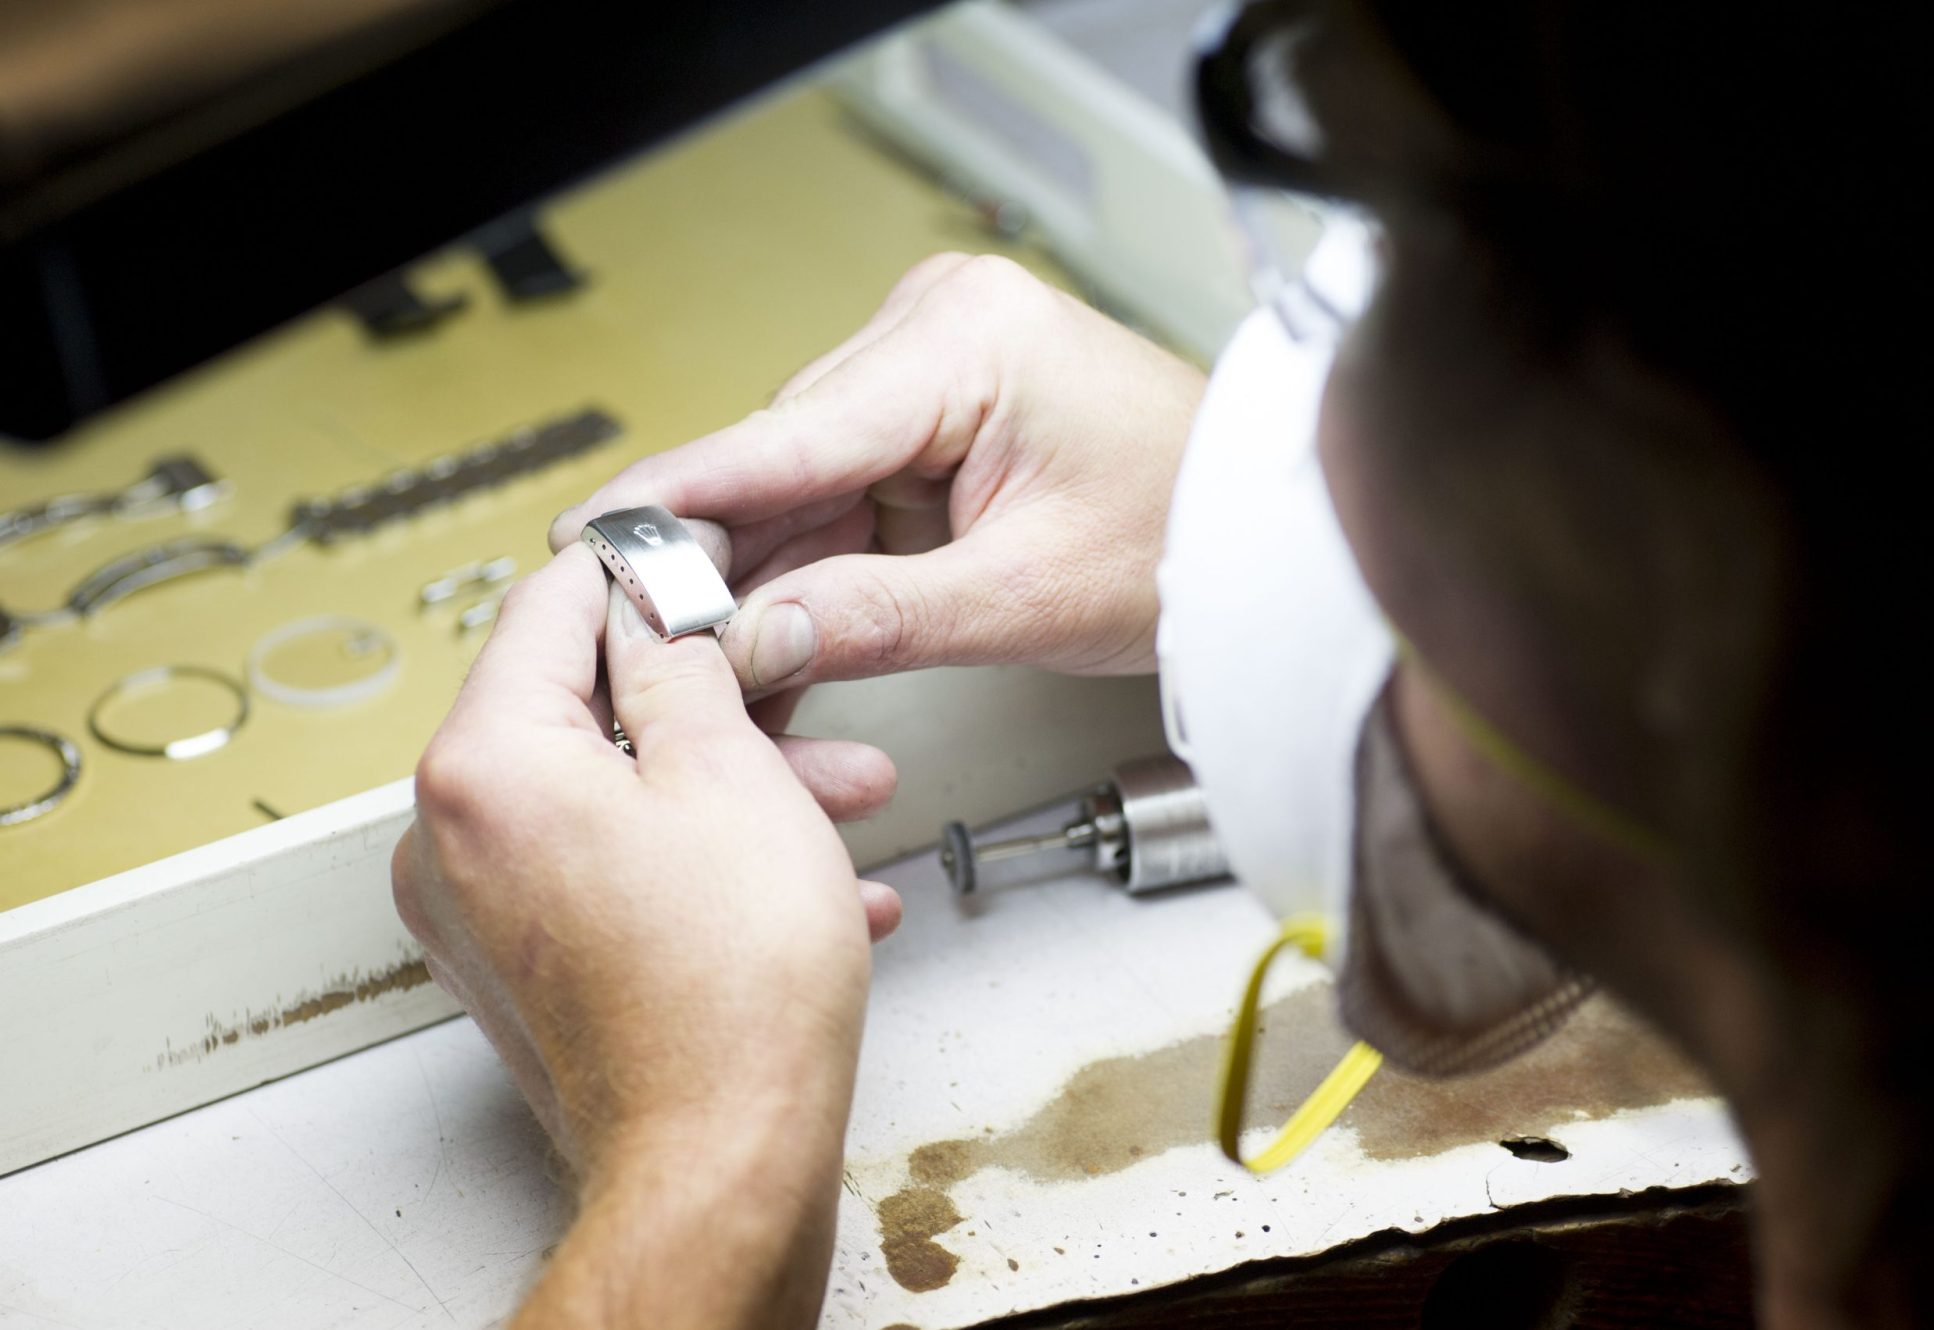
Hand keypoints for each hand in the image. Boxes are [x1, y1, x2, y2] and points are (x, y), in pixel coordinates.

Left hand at [393, 545, 896, 1325]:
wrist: (720, 1164)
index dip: (645, 572)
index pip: (551, 605)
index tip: (702, 569)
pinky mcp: (519, 964)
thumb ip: (680, 664)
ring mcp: (478, 908)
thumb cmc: (727, 997)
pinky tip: (800, 880)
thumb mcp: (730, 773)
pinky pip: (608, 869)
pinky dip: (696, 858)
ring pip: (612, 793)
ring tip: (835, 801)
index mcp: (483, 764)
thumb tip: (656, 608)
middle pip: (585, 707)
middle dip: (714, 701)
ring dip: (726, 784)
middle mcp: (451, 835)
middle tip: (794, 693)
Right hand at [549, 253, 1205, 705]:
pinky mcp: (933, 421)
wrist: (1258, 532)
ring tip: (720, 663)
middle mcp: (937, 332)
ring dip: (765, 577)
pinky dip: (813, 570)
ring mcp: (932, 373)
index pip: (791, 431)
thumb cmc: (1187, 533)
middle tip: (659, 648)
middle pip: (781, 461)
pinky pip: (842, 498)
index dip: (684, 497)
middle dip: (724, 561)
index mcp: (967, 337)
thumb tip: (757, 638)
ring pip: (801, 488)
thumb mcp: (1029, 594)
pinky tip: (774, 633)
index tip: (593, 540)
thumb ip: (881, 617)